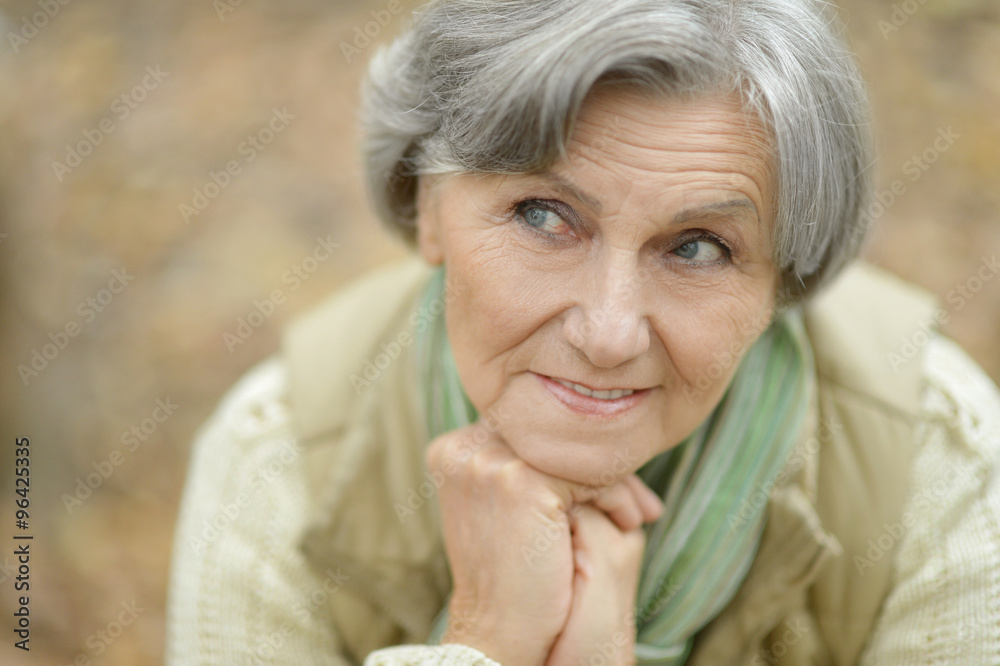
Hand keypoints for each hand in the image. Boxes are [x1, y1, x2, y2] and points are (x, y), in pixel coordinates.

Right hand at [428, 420, 661, 665]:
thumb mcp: (507, 505)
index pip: (530, 431)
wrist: (499, 632)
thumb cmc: (511, 575)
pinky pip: (588, 472)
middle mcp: (463, 448)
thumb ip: (525, 462)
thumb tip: (581, 434)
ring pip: (574, 453)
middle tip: (640, 501)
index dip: (574, 457)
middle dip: (600, 466)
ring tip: (638, 514)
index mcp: (453, 450)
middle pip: (552, 436)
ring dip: (615, 483)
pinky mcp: (518, 479)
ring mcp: (486, 461)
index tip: (613, 483)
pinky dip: (615, 497)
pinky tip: (626, 523)